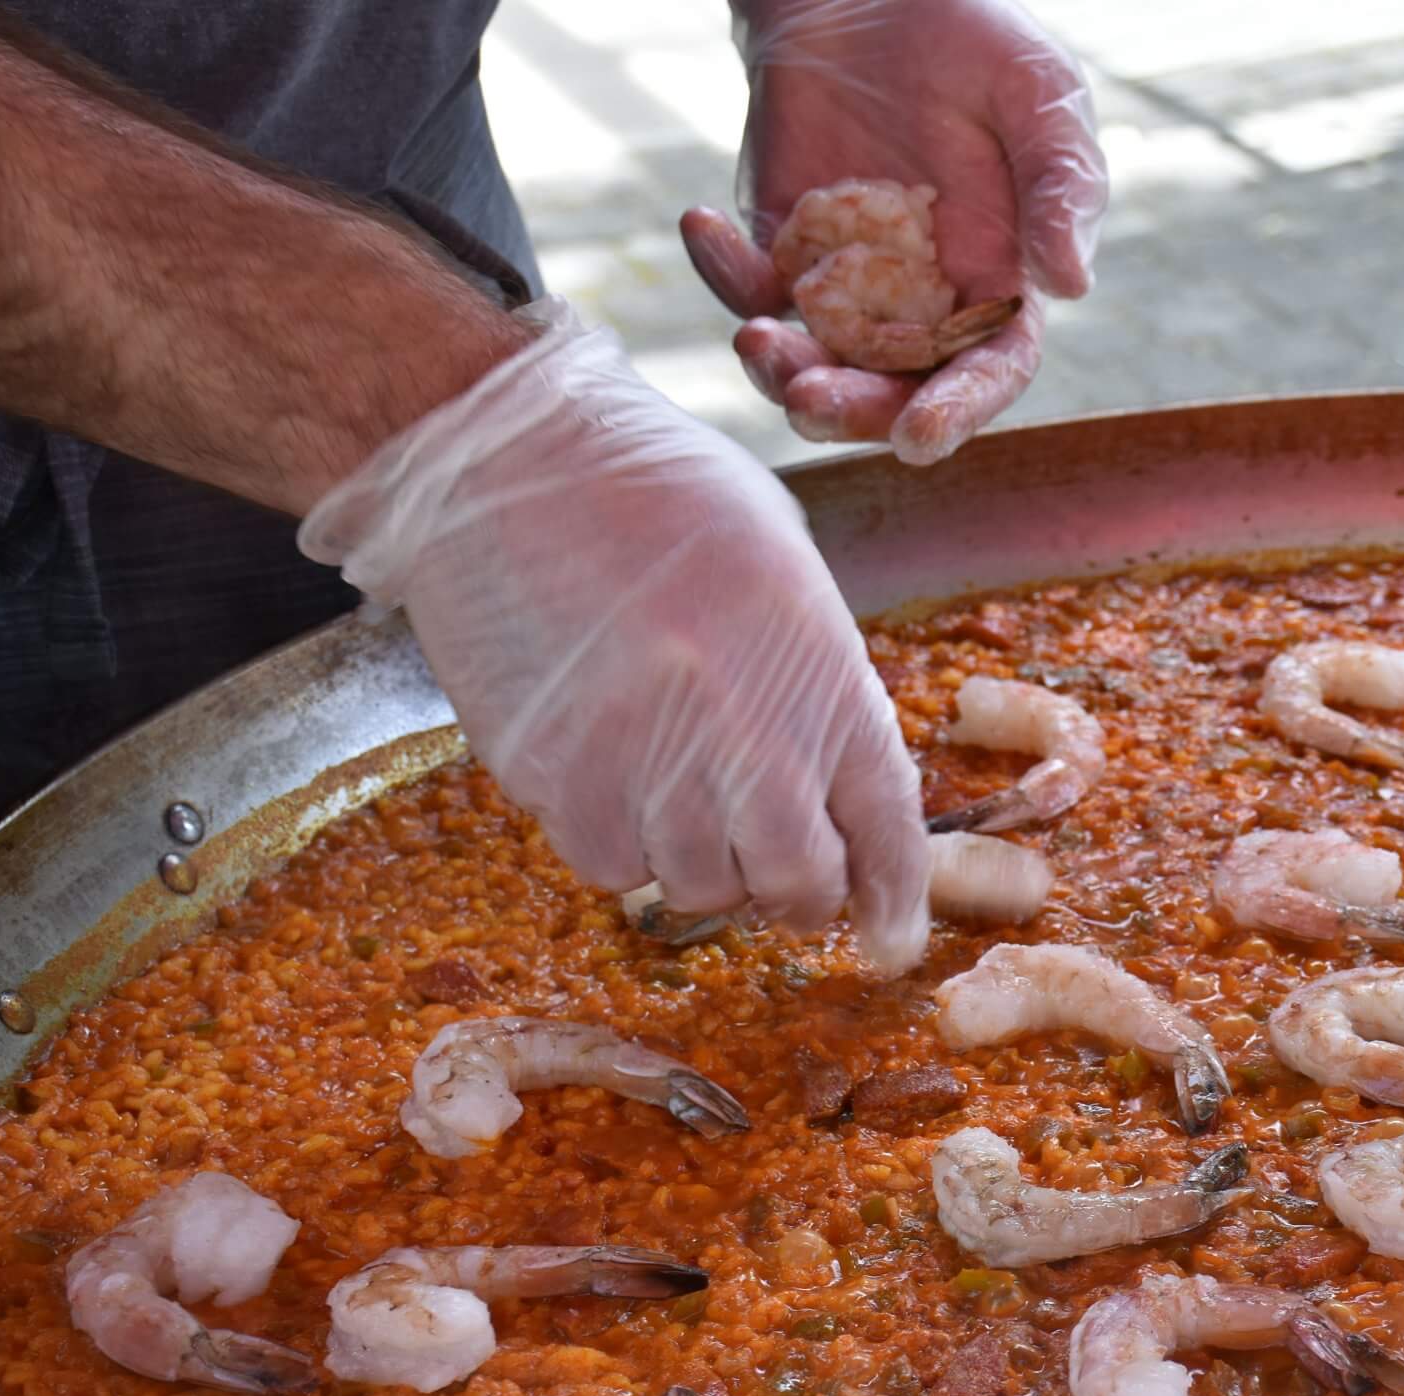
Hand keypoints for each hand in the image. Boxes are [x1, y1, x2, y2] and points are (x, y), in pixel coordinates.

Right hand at [298, 300, 932, 972]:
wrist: (510, 453)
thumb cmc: (658, 493)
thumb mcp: (786, 572)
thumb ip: (821, 685)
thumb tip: (842, 795)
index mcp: (822, 674)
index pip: (886, 825)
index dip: (893, 895)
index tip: (890, 935)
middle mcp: (745, 732)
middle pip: (794, 883)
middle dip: (795, 895)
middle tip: (779, 876)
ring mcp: (646, 762)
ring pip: (699, 888)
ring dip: (704, 868)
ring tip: (681, 795)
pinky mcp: (555, 778)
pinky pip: (611, 865)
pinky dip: (622, 846)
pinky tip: (612, 780)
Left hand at [680, 0, 1106, 464]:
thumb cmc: (979, 41)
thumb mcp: (1041, 94)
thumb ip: (1062, 185)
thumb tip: (1070, 284)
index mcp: (999, 284)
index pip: (987, 370)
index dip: (958, 409)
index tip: (919, 434)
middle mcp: (924, 302)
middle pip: (892, 387)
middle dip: (852, 410)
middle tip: (809, 402)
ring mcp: (847, 282)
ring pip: (816, 359)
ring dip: (780, 370)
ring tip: (755, 340)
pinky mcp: (780, 245)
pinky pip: (748, 285)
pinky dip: (721, 272)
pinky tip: (701, 224)